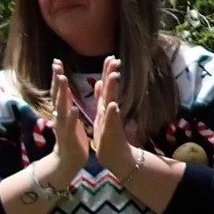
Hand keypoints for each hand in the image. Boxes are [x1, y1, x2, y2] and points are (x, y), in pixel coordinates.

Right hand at [48, 59, 90, 185]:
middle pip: (57, 95)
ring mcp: (63, 126)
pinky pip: (70, 125)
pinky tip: (74, 108)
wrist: (67, 161)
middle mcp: (60, 116)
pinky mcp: (69, 136)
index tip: (56, 62)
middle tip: (56, 65)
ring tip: (62, 80)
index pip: (59, 91)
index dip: (57, 77)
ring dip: (62, 94)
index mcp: (63, 111)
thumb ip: (65, 103)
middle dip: (56, 80)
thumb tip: (62, 88)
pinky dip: (72, 116)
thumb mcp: (68, 117)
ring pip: (62, 107)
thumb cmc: (71, 138)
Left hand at [91, 56, 139, 182]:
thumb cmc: (107, 136)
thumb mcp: (101, 115)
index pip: (106, 86)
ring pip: (111, 103)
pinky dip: (111, 113)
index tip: (110, 57)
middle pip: (110, 90)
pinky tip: (113, 105)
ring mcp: (110, 121)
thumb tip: (99, 83)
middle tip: (114, 59)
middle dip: (111, 75)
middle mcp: (109, 112)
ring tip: (114, 75)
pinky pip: (111, 122)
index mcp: (104, 107)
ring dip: (112, 90)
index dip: (107, 72)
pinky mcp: (110, 132)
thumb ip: (101, 99)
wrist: (115, 156)